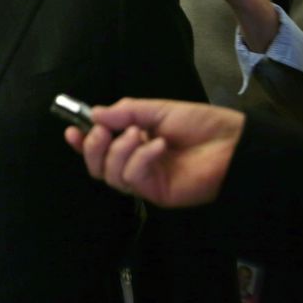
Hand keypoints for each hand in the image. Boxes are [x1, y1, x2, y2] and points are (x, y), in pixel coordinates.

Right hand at [64, 98, 244, 207]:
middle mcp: (137, 162)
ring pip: (111, 175)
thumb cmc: (200, 124)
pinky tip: (158, 145)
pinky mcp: (157, 193)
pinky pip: (133, 178)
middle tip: (102, 131)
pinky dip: (141, 158)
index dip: (82, 141)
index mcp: (136, 141)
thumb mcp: (159, 109)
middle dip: (93, 147)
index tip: (71, 129)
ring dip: (119, 151)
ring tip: (138, 134)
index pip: (102, 147)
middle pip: (98, 166)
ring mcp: (147, 180)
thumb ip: (126, 112)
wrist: (232, 143)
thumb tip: (94, 113)